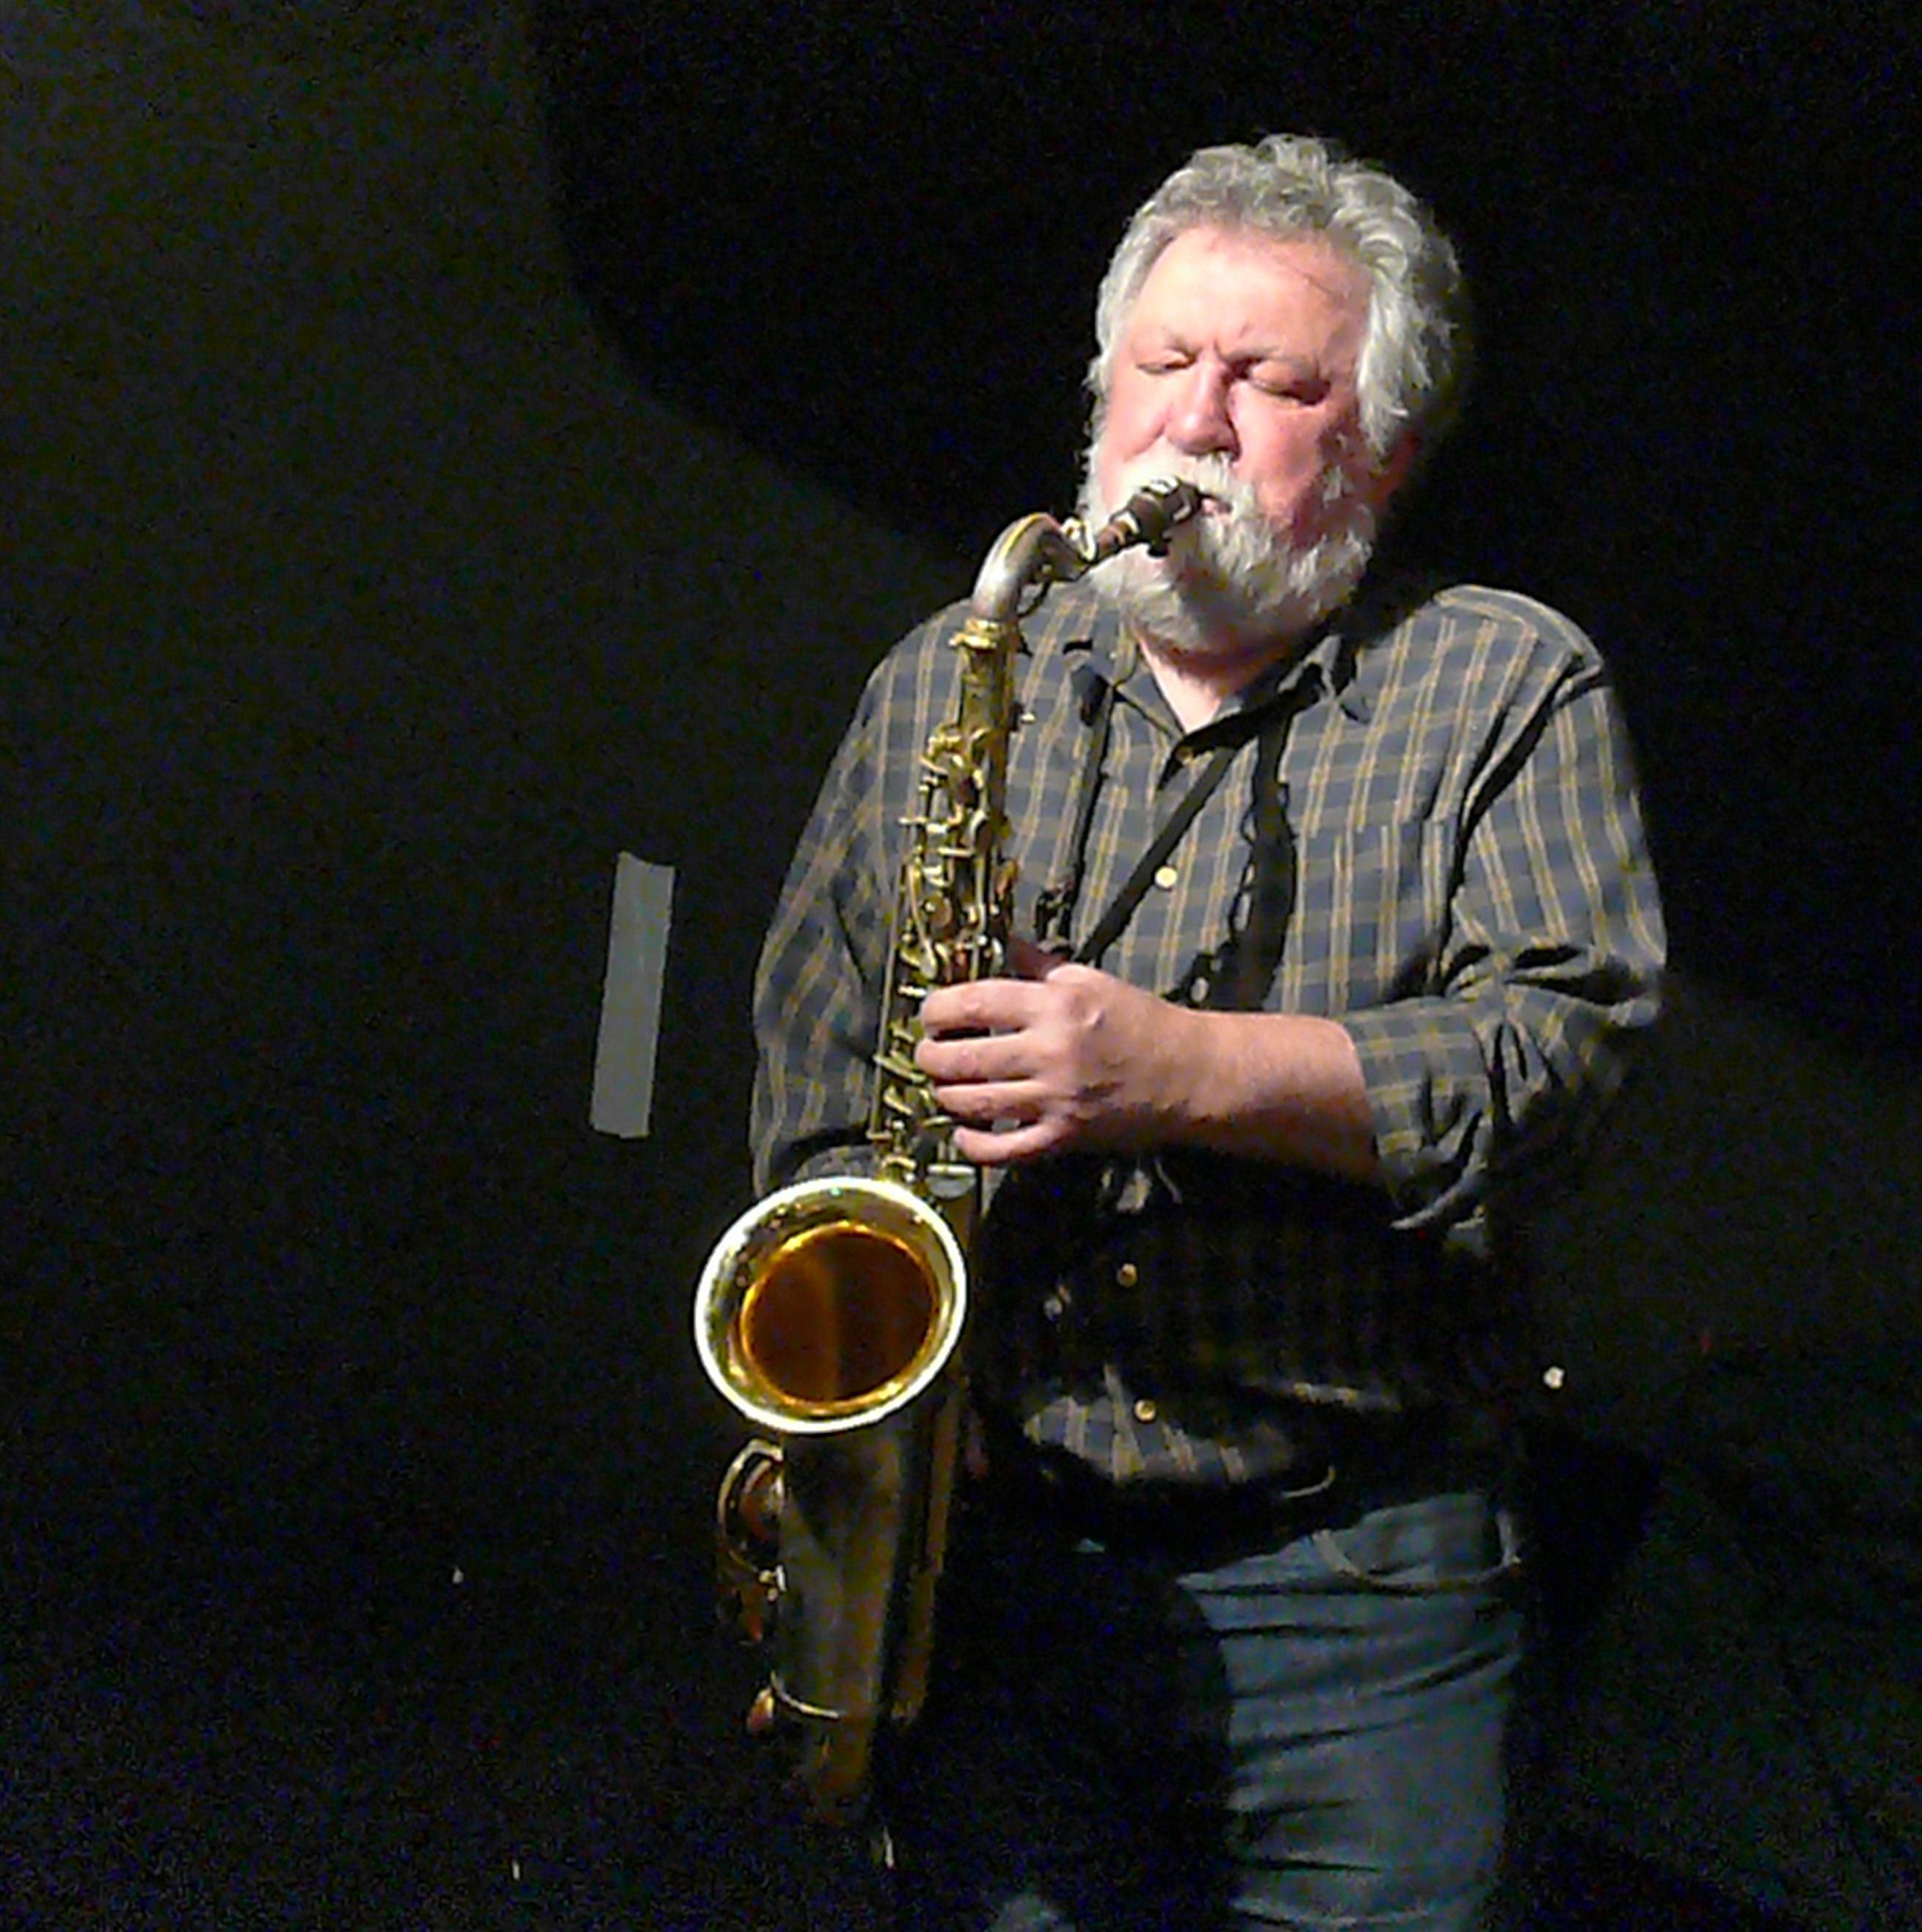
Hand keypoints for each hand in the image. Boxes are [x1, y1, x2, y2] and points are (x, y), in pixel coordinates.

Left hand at [913, 938, 1200, 1164]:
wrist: (1186, 1074)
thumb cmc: (1138, 1021)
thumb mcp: (1089, 980)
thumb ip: (1038, 966)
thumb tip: (1002, 943)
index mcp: (1055, 1006)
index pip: (973, 1003)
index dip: (937, 1009)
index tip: (931, 1014)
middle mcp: (1051, 1052)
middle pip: (962, 1058)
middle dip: (930, 1056)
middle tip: (929, 1052)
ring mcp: (1055, 1100)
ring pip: (973, 1104)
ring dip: (945, 1095)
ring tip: (945, 1085)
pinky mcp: (1063, 1138)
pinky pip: (1001, 1151)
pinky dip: (972, 1143)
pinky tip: (967, 1129)